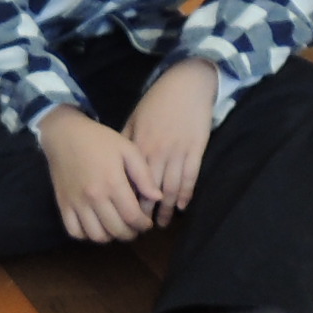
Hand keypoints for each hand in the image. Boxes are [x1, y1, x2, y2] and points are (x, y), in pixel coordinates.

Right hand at [36, 109, 159, 242]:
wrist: (64, 135)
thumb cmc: (99, 140)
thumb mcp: (127, 149)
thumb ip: (144, 174)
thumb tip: (157, 197)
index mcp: (113, 183)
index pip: (132, 216)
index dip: (143, 225)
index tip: (146, 224)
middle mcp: (94, 197)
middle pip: (116, 229)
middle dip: (130, 233)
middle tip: (134, 228)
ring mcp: (77, 204)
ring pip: (96, 235)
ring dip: (110, 237)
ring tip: (117, 228)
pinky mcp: (64, 206)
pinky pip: (75, 232)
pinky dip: (87, 236)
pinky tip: (96, 227)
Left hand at [122, 59, 216, 218]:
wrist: (186, 84)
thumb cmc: (158, 101)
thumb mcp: (134, 120)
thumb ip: (126, 144)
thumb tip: (116, 166)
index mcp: (139, 147)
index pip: (131, 182)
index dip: (128, 202)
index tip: (123, 216)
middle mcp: (157, 153)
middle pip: (150, 191)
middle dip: (145, 212)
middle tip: (141, 228)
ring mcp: (178, 152)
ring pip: (171, 188)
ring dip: (166, 209)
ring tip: (161, 223)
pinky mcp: (196, 149)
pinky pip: (190, 177)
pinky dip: (186, 194)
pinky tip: (181, 207)